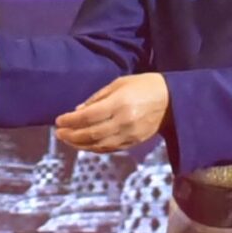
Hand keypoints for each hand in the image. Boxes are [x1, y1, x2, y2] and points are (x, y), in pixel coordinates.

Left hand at [54, 74, 168, 153]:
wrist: (173, 101)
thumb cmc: (144, 86)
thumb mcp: (119, 83)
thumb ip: (97, 98)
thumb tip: (78, 111)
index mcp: (119, 104)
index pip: (87, 117)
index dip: (70, 121)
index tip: (59, 120)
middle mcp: (123, 122)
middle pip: (91, 134)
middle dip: (71, 135)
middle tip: (59, 133)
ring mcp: (129, 135)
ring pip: (98, 145)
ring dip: (80, 144)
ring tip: (67, 140)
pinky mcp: (134, 143)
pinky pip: (109, 149)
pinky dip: (94, 148)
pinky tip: (84, 145)